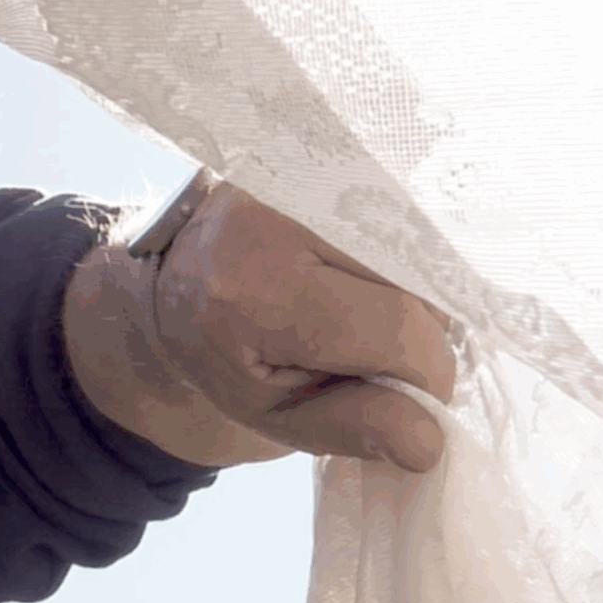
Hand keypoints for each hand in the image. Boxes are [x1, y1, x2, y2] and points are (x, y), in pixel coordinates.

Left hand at [146, 181, 457, 472]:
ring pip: (418, 251)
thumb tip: (430, 443)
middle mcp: (275, 217)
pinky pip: (401, 219)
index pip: (392, 326)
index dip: (423, 372)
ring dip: (416, 299)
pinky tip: (363, 282)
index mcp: (251, 289)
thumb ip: (348, 426)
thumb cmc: (223, 353)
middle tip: (374, 360)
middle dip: (420, 336)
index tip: (411, 398)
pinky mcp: (318, 160)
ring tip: (359, 318)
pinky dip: (403, 265)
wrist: (172, 278)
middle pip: (415, 287)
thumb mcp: (271, 412)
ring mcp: (298, 177)